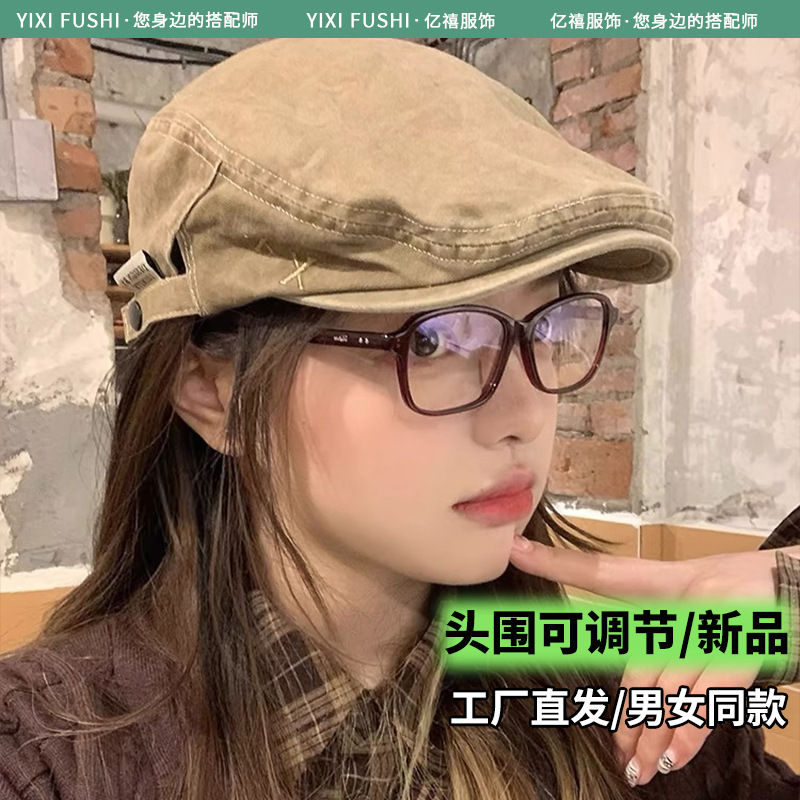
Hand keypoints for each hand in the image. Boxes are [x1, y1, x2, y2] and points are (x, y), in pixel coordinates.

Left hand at [508, 537, 798, 786]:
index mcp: (662, 581)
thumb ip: (661, 629)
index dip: (555, 561)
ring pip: (664, 687)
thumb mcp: (696, 598)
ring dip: (649, 732)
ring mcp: (708, 625)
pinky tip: (670, 759)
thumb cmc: (741, 594)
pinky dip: (688, 731)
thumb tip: (638, 678)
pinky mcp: (740, 650)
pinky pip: (707, 697)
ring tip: (635, 769)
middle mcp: (679, 599)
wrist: (798, 585)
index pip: (600, 570)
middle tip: (615, 751)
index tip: (516, 550)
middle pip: (637, 662)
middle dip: (627, 712)